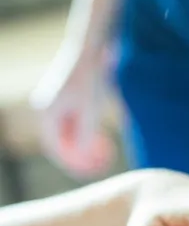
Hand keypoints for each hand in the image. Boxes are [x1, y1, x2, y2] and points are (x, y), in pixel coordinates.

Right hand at [31, 44, 113, 178]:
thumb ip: (86, 134)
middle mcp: (47, 111)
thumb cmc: (90, 80)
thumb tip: (84, 156)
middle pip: (62, 144)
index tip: (88, 174)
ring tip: (105, 159)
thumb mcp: (90, 111)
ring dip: (85, 149)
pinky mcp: (68, 103)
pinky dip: (88, 137)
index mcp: (47, 114)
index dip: (71, 164)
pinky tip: (105, 143)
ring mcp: (56, 107)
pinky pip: (75, 127)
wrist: (90, 52)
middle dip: (79, 159)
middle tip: (98, 169)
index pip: (54, 148)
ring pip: (70, 136)